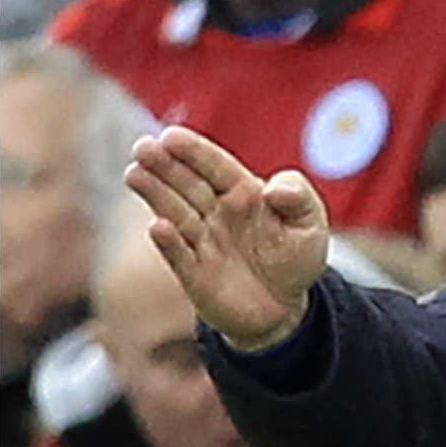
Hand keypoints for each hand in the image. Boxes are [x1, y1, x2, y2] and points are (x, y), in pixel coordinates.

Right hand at [126, 126, 331, 350]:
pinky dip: (169, 243)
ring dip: (155, 194)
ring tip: (134, 173)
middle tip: (142, 147)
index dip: (193, 151)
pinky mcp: (195, 275)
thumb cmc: (296, 258)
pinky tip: (156, 226)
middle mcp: (216, 213)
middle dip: (164, 165)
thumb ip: (298, 196)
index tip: (171, 137)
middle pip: (187, 184)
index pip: (214, 166)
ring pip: (175, 213)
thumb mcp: (310, 223)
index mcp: (242, 192)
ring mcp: (203, 242)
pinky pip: (180, 256)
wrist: (284, 309)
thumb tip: (273, 189)